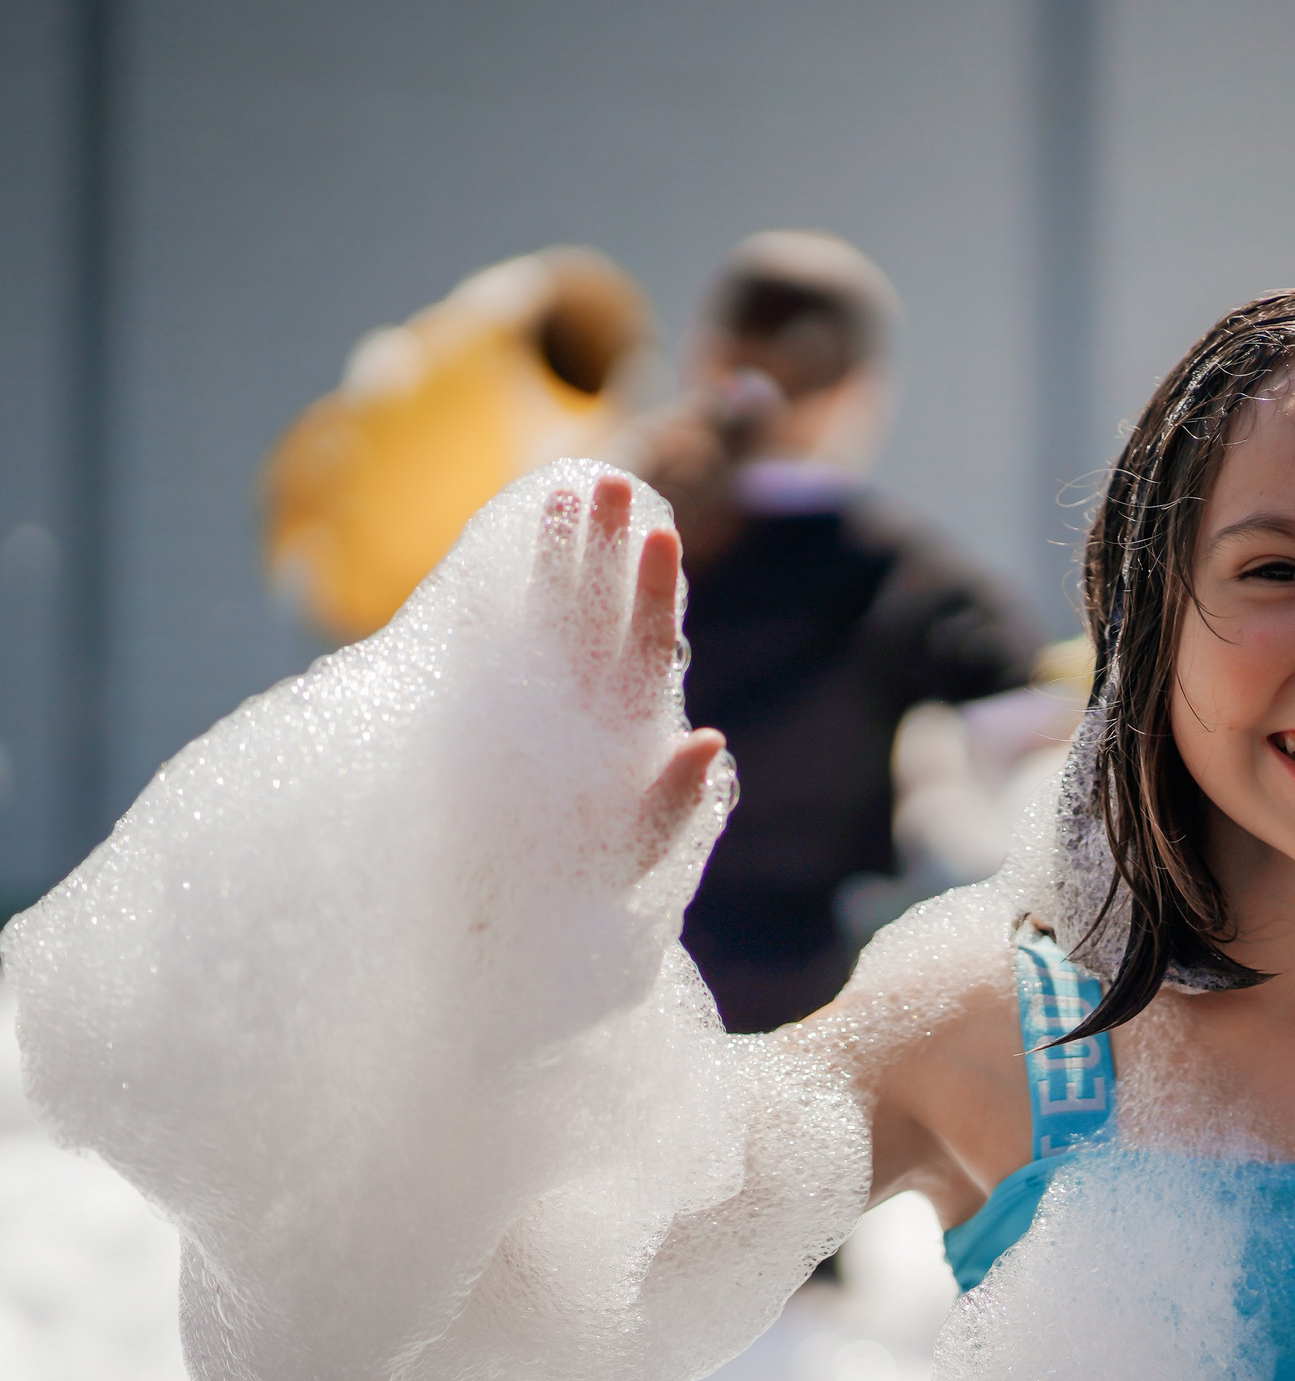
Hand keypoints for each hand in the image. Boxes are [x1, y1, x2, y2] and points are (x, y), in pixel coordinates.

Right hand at [533, 474, 726, 876]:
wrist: (522, 896)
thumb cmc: (594, 871)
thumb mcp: (644, 843)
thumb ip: (676, 796)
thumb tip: (709, 741)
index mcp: (633, 714)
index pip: (650, 638)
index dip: (655, 589)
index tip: (661, 538)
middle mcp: (593, 691)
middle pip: (607, 603)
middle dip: (609, 545)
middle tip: (613, 483)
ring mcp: (546, 687)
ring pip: (559, 606)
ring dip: (564, 550)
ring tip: (568, 491)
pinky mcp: (499, 696)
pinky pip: (506, 633)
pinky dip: (508, 591)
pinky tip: (509, 545)